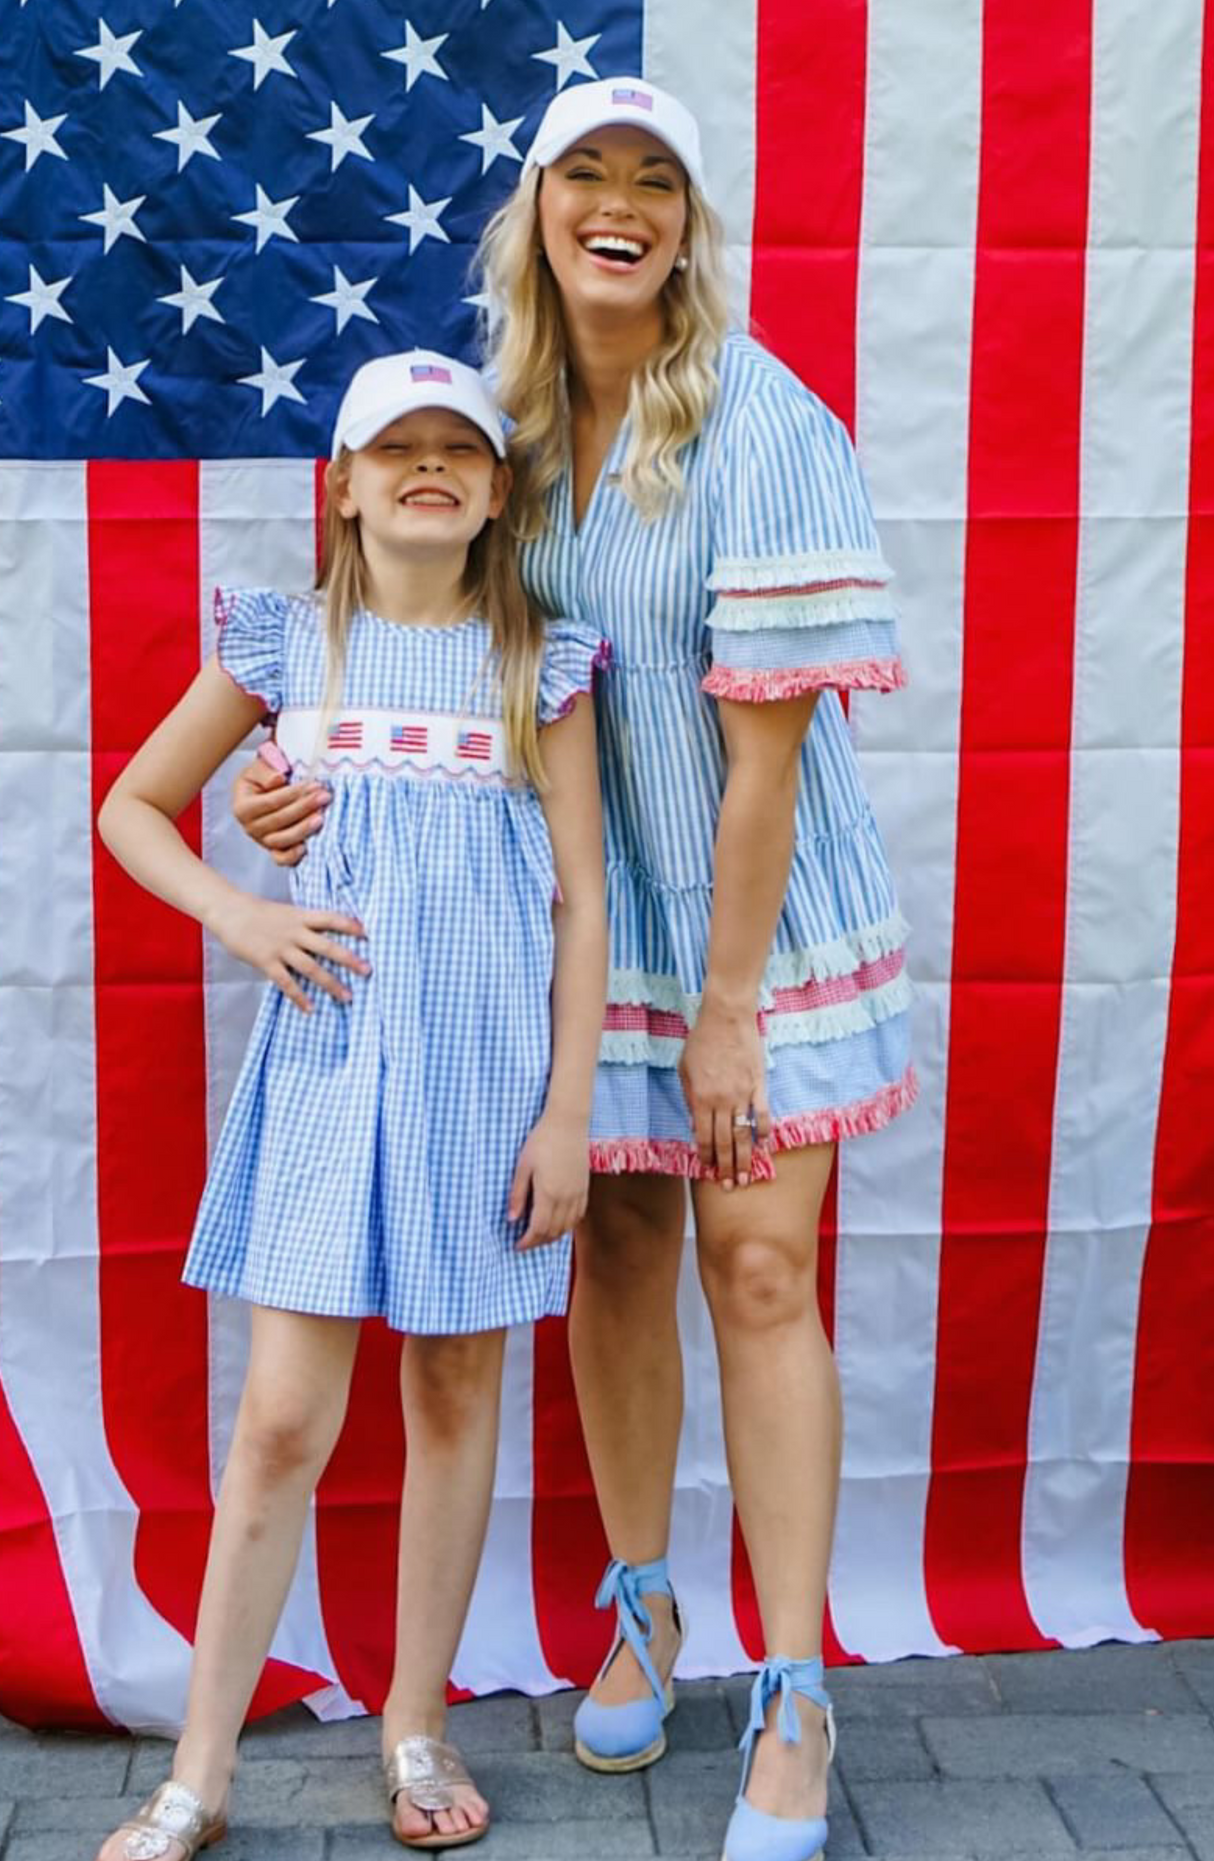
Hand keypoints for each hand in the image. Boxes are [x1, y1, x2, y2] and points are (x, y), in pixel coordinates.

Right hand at [209, 892, 369, 1013]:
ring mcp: (281, 948)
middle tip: (368, 970)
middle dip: (349, 959)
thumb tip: (324, 935)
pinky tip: (311, 1008)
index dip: (349, 925)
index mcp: (300, 916)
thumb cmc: (257, 912)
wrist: (229, 912)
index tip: (368, 933)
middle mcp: (294, 932)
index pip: (330, 918)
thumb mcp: (285, 912)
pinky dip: (299, 997)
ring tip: (347, 996)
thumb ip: (303, 924)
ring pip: (311, 968)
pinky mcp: (267, 962)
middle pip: (327, 947)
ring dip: (331, 983)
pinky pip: (287, 983)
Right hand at [233, 752, 329, 868]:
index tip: (314, 784)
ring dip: (303, 829)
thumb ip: (265, 771)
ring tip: (321, 817)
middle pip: (279, 820)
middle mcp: (250, 827)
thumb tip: (278, 779)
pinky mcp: (273, 850)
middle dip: (304, 808)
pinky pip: (282, 859)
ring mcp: (262, 841)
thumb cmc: (261, 778)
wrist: (261, 791)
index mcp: (243, 807)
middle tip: (324, 797)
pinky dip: (293, 856)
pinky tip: (307, 847)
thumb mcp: (258, 768)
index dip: (294, 794)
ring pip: (282, 840)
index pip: (272, 801)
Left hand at [508, 1111, 589, 1249]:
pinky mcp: (585, 1187)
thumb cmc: (541, 1141)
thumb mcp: (523, 1166)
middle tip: (526, 1243)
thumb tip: (512, 1219)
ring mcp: (578, 1193)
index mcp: (548, 1193)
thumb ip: (518, 1194)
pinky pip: (578, 1215)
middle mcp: (566, 1198)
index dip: (527, 1241)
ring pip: (567, 1226)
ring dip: (553, 1236)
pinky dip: (568, 1226)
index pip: (539, 1229)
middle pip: (553, 1231)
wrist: (568, 1123)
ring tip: (540, 1237)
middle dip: (538, 1242)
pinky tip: (559, 1224)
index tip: (517, 1245)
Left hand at [678, 995, 771, 1187]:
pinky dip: (764, 1131)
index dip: (707, 1157)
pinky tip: (764, 1145)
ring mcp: (743, 1094)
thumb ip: (690, 1099)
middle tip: (731, 1186)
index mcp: (701, 1099)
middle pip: (724, 1142)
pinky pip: (763, 1114)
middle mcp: (722, 1101)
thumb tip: (695, 1126)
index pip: (704, 1137)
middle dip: (727, 1167)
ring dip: (745, 1158)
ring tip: (748, 1177)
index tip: (709, 1171)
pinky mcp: (759, 1085)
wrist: (726, 1018)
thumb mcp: (684, 1070)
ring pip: (743, 1134)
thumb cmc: (701, 1041)